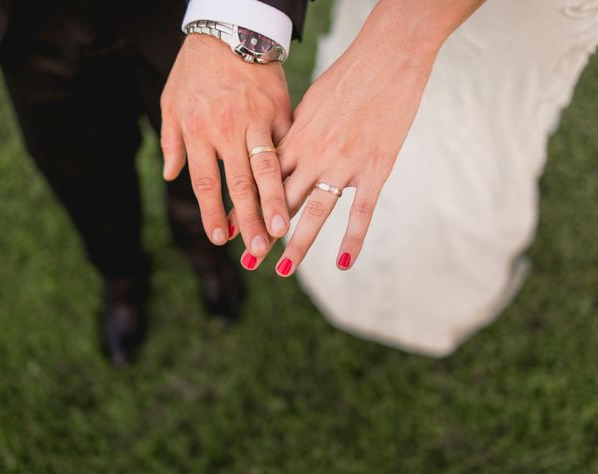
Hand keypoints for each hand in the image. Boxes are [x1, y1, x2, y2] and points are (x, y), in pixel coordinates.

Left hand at [160, 34, 291, 256]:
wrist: (230, 28)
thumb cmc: (195, 68)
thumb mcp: (171, 101)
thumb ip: (171, 140)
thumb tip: (169, 176)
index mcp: (199, 130)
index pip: (207, 183)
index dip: (213, 214)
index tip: (221, 239)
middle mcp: (228, 129)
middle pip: (240, 184)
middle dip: (250, 220)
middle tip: (259, 249)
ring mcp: (258, 120)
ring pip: (268, 170)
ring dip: (275, 202)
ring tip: (283, 230)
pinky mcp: (281, 110)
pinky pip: (289, 144)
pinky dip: (295, 170)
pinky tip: (304, 192)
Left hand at [231, 0, 483, 275]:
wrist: (388, 58)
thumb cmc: (346, 76)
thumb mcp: (309, 102)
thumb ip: (294, 132)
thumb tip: (280, 150)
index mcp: (295, 138)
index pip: (264, 182)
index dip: (246, 208)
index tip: (231, 229)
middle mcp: (314, 155)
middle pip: (283, 202)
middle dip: (263, 233)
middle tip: (247, 261)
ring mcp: (344, 165)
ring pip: (316, 212)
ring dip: (297, 244)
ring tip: (282, 270)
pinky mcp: (375, 169)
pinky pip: (361, 212)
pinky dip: (352, 239)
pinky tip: (343, 263)